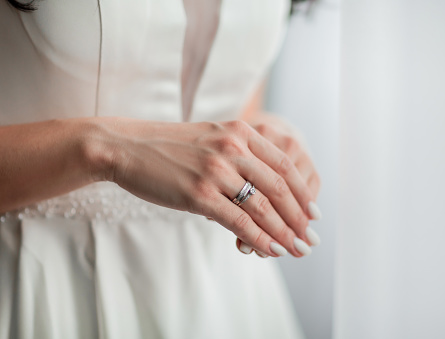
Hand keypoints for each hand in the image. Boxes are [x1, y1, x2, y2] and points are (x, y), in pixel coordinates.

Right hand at [95, 117, 318, 256]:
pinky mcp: (199, 193)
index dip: (303, 192)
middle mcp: (233, 148)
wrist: (126, 147)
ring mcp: (216, 170)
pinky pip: (239, 220)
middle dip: (299, 217)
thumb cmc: (168, 148)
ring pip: (262, 206)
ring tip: (296, 249)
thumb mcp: (210, 141)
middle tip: (309, 239)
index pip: (284, 164)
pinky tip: (271, 250)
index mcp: (240, 132)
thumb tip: (261, 198)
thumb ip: (239, 159)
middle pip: (279, 186)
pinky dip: (259, 238)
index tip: (313, 213)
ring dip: (284, 232)